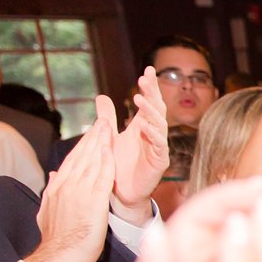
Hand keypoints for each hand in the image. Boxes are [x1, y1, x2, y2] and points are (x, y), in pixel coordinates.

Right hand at [26, 98, 117, 261]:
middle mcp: (68, 186)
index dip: (83, 145)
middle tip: (102, 121)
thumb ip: (52, 190)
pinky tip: (110, 151)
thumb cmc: (58, 238)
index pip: (74, 161)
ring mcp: (80, 192)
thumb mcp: (49, 210)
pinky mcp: (93, 202)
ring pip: (92, 162)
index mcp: (59, 187)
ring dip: (100, 143)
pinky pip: (101, 177)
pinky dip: (105, 162)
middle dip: (93, 137)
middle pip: (82, 156)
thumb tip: (53, 175)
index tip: (91, 133)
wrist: (60, 255)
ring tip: (107, 127)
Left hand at [111, 68, 168, 222]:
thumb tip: (101, 96)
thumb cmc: (119, 165)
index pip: (150, 102)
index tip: (148, 69)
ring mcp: (158, 148)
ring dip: (151, 112)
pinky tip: (145, 126)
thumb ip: (107, 117)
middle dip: (152, 94)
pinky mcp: (159, 162)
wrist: (121, 192)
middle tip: (145, 79)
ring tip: (140, 99)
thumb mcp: (109, 136)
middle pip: (157, 110)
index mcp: (143, 127)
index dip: (150, 87)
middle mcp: (153, 135)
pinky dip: (154, 136)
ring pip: (160, 126)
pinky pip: (159, 146)